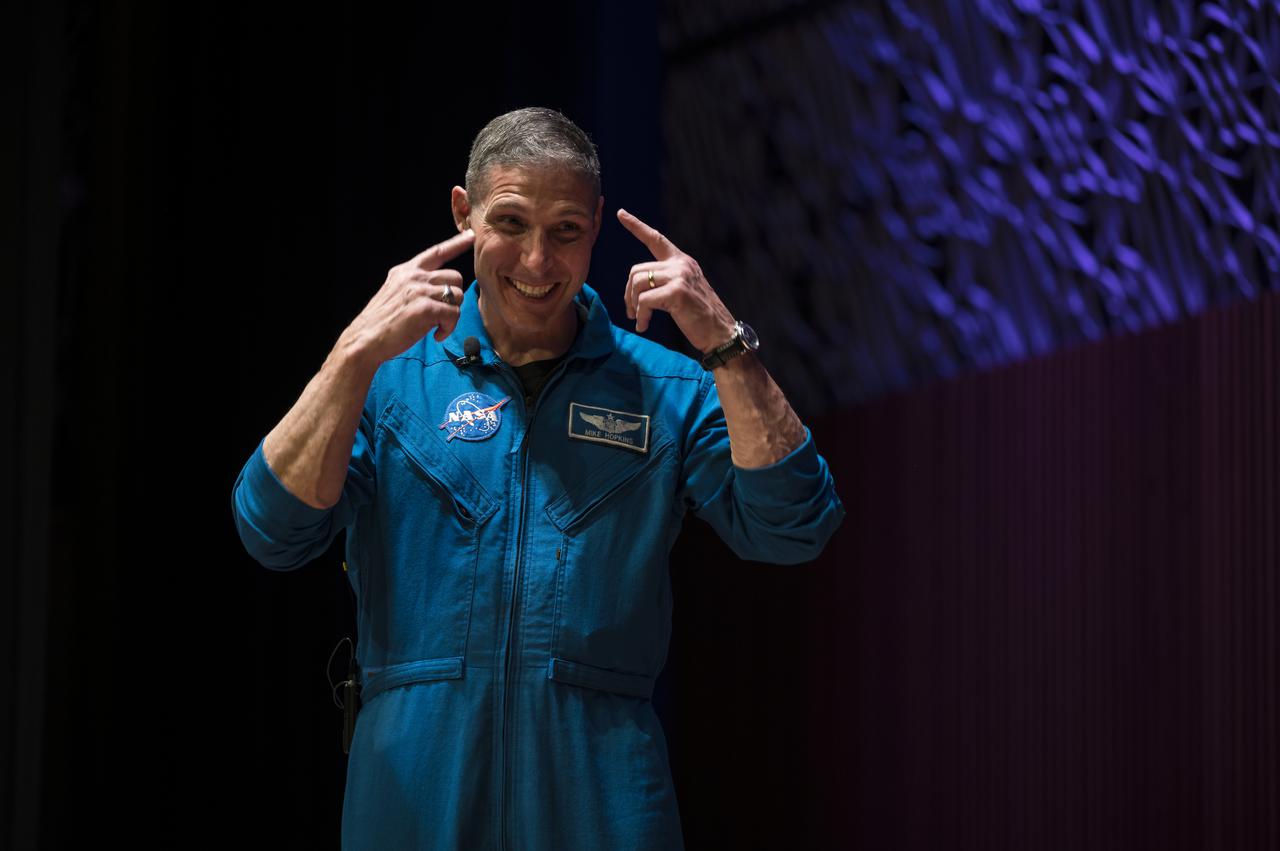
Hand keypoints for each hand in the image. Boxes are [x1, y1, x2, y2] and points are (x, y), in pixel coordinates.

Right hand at [338, 229, 474, 367]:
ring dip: (452, 315)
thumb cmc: (382, 322)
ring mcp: (420, 291)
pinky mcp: (426, 308)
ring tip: (436, 326)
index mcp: (407, 271)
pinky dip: (448, 328)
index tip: (470, 235)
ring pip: (458, 296)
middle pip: (455, 277)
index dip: (456, 243)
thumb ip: (414, 284)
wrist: (365, 339)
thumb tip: (438, 288)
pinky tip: (436, 335)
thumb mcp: (395, 292)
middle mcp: (414, 276)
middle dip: (454, 297)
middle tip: (441, 314)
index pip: (436, 252)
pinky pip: (454, 314)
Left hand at [617, 209, 735, 353]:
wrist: (720, 332)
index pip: (656, 239)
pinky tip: (643, 326)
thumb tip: (637, 285)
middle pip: (636, 271)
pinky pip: (644, 301)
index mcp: (682, 261)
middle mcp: (681, 264)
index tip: (621, 213)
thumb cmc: (700, 316)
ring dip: (633, 305)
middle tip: (631, 311)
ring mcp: (680, 276)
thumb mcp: (683, 290)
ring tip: (639, 319)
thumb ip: (665, 280)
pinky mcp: (677, 292)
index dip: (636, 226)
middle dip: (628, 293)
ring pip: (637, 284)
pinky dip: (641, 316)